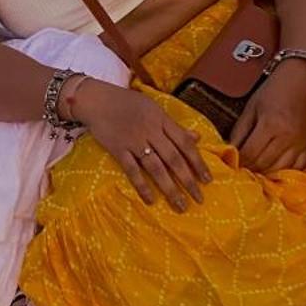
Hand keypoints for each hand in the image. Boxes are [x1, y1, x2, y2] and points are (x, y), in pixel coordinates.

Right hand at [75, 81, 209, 211]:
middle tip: (199, 199)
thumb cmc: (128, 103)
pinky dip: (142, 185)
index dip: (198, 162)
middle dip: (188, 180)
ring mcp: (133, 141)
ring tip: (180, 205)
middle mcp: (150, 131)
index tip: (208, 180)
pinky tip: (151, 200)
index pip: (185, 144)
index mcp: (162, 120)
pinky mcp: (118, 149)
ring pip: (156, 168)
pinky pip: (132, 170)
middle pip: (173, 158)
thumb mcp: (155, 109)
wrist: (97, 100)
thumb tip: (197, 139)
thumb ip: (175, 126)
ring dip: (169, 188)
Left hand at [230, 65, 305, 174]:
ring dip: (265, 172)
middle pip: (264, 164)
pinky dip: (285, 171)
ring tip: (255, 169)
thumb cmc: (272, 92)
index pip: (250, 153)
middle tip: (241, 167)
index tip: (231, 162)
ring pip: (280, 169)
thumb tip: (229, 150)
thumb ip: (239, 131)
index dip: (239, 161)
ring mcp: (300, 144)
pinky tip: (275, 169)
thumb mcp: (251, 108)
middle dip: (250, 168)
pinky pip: (298, 168)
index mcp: (270, 125)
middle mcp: (287, 137)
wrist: (300, 81)